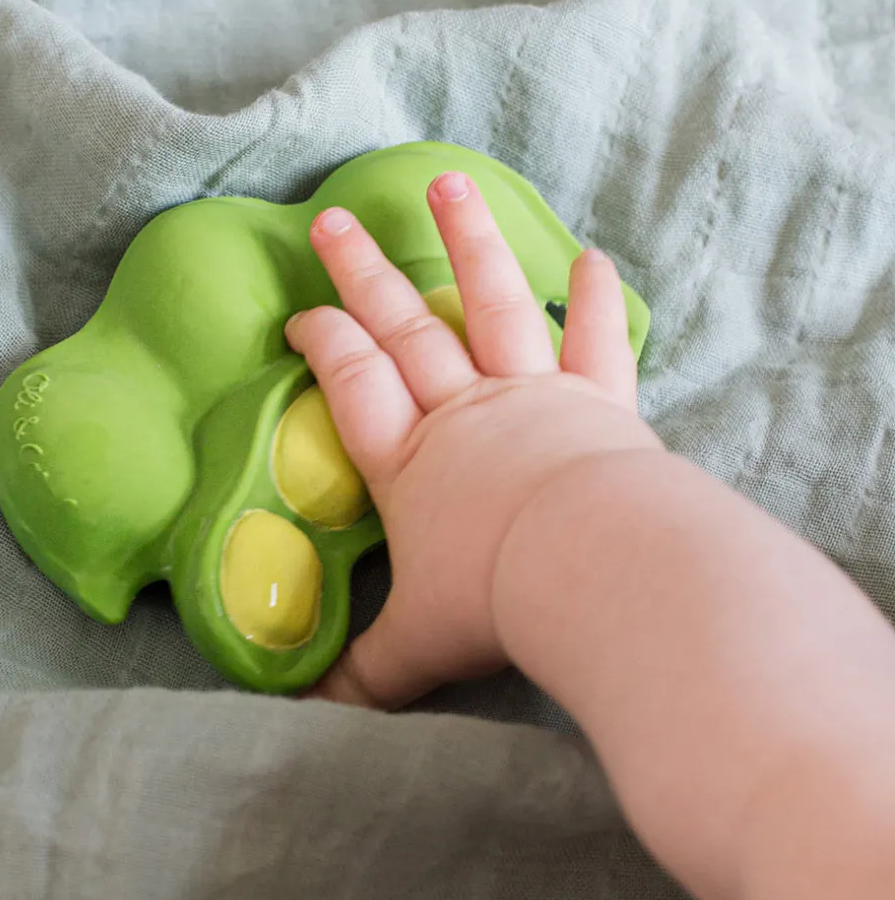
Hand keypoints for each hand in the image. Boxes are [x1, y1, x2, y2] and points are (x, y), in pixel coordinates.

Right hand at [285, 170, 659, 707]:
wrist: (593, 569)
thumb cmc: (493, 602)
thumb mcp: (416, 647)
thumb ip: (365, 674)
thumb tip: (307, 716)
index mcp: (409, 461)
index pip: (351, 384)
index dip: (322, 344)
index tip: (301, 315)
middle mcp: (464, 413)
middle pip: (403, 328)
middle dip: (364, 273)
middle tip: (333, 220)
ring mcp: (532, 396)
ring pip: (493, 304)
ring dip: (468, 243)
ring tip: (448, 183)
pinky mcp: (599, 401)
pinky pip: (596, 341)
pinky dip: (594, 298)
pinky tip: (593, 255)